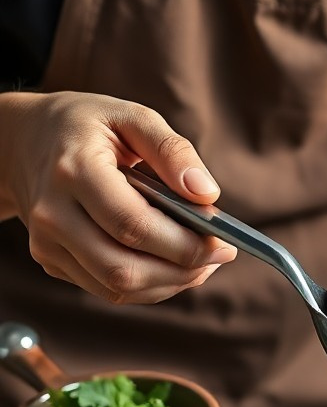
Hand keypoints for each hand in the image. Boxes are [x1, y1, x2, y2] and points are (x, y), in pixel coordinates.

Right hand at [0, 91, 235, 303]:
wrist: (23, 141)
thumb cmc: (86, 126)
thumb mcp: (131, 117)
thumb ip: (173, 151)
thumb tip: (208, 194)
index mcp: (74, 170)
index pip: (134, 225)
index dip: (185, 243)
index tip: (223, 242)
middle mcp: (54, 213)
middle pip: (125, 267)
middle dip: (183, 270)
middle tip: (220, 256)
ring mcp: (47, 243)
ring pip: (119, 287)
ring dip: (171, 283)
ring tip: (202, 262)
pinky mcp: (51, 261)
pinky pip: (108, 289)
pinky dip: (150, 285)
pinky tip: (173, 265)